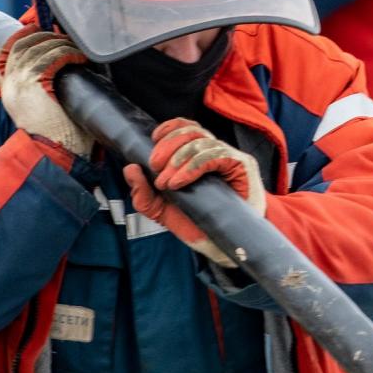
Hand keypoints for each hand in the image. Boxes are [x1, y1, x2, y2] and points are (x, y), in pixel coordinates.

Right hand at [0, 29, 92, 158]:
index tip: (35, 30)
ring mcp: (20, 83)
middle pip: (22, 45)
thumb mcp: (40, 111)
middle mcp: (10, 85)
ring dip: (59, 43)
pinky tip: (78, 57)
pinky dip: (67, 53)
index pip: (3, 55)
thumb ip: (41, 91)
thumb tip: (60, 71)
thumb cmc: (56, 138)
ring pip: (38, 48)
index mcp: (8, 92)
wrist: (53, 157)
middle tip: (62, 37)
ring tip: (74, 48)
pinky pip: (52, 58)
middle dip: (43, 36)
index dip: (19, 38)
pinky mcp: (35, 83)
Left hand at [123, 118, 265, 265]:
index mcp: (198, 155)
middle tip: (154, 167)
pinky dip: (192, 166)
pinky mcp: (241, 166)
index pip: (186, 128)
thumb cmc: (199, 224)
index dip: (168, 129)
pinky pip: (214, 156)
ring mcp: (229, 157)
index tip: (152, 140)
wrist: (227, 245)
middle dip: (167, 146)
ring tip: (166, 182)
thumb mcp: (163, 211)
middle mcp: (214, 152)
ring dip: (177, 159)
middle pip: (190, 131)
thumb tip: (130, 169)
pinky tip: (179, 182)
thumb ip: (144, 194)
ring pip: (200, 142)